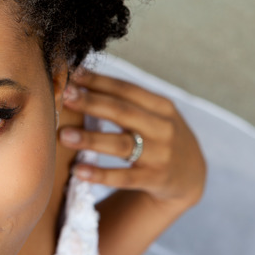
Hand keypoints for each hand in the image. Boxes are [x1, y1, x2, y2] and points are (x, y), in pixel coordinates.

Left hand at [59, 70, 205, 206]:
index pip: (126, 89)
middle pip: (122, 112)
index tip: (72, 74)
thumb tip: (80, 79)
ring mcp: (160, 155)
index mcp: (161, 106)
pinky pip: (123, 178)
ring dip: (91, 138)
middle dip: (91, 103)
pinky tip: (79, 171)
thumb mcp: (154, 115)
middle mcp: (163, 128)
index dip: (99, 81)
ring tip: (63, 135)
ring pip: (121, 144)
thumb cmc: (160, 137)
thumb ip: (125, 101)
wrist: (191, 176)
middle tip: (64, 96)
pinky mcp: (154, 180)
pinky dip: (100, 174)